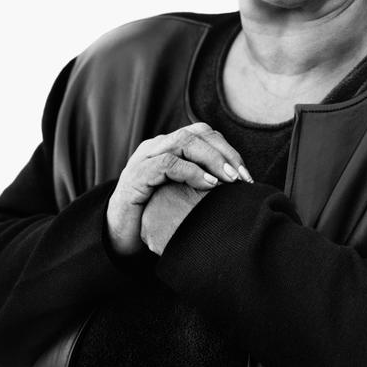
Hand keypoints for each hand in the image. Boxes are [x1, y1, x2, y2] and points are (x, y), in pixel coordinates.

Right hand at [106, 122, 251, 256]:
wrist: (119, 233)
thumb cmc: (156, 213)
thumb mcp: (184, 193)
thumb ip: (205, 182)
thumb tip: (240, 183)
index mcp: (169, 147)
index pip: (204, 133)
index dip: (229, 149)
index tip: (246, 174)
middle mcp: (157, 146)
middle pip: (197, 133)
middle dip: (225, 153)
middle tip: (242, 176)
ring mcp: (144, 158)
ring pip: (184, 142)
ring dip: (212, 159)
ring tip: (229, 180)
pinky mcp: (136, 176)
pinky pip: (167, 163)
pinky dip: (191, 172)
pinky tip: (208, 185)